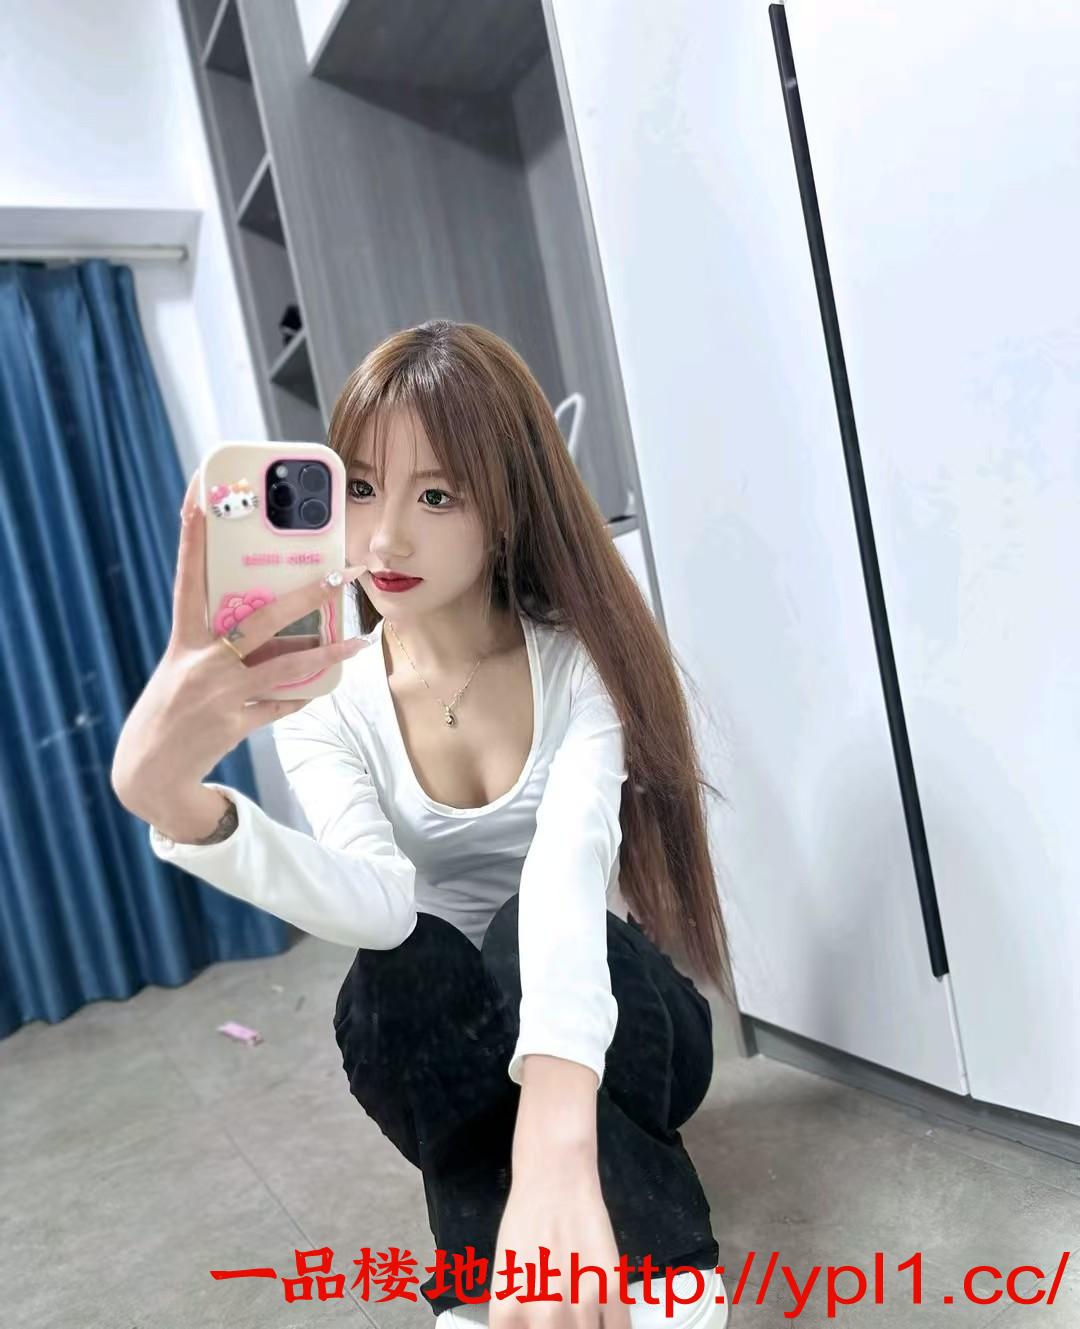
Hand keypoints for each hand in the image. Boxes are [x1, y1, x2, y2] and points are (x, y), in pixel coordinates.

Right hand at [111, 470, 367, 815]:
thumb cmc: (171, 710)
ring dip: (327, 653)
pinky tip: (317, 689)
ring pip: (285, 666)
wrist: (149, 773)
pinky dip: (299, 697)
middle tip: (338, 577)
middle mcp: (201, 664)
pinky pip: (280, 705)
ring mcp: (219, 696)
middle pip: (261, 621)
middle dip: (304, 597)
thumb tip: (278, 629)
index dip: (191, 540)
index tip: (198, 499)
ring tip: (359, 641)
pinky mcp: (234, 725)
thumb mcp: (184, 669)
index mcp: (182, 642)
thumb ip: (221, 646)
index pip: (188, 582)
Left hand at [488, 1163, 631, 1327]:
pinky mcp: (613, 1285)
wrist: (554, 1179)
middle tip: (565, 1317)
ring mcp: (581, 1299)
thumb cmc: (525, 1224)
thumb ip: (520, 1318)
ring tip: (583, 1311)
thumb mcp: (507, 1278)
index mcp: (509, 1310)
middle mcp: (544, 1311)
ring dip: (587, 1327)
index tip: (542, 1323)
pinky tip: (607, 1319)